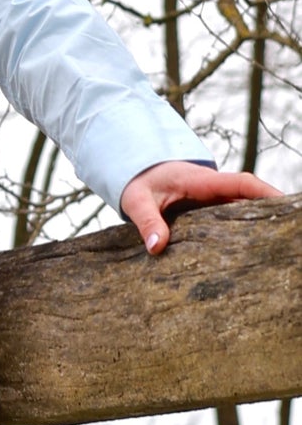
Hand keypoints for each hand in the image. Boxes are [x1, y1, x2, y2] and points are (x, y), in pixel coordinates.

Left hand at [120, 159, 281, 255]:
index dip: (263, 192)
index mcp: (201, 181)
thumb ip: (147, 220)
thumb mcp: (136, 200)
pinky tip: (256, 251)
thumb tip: (156, 247)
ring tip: (281, 246)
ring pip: (245, 208)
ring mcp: (215, 199)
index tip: (284, 203)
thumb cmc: (139, 183)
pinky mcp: (211, 210)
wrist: (137, 172)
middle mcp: (214, 189)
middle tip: (290, 233)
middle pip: (251, 197)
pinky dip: (247, 230)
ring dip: (262, 222)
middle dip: (272, 211)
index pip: (239, 183)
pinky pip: (234, 217)